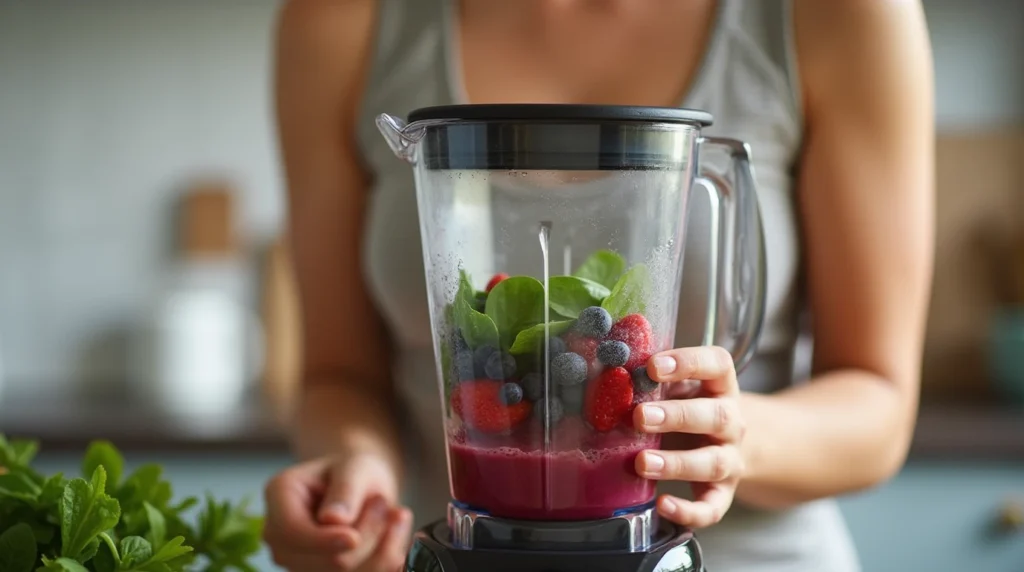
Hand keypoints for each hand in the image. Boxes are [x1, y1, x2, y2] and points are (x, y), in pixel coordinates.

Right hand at [263, 452, 412, 571]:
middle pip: (323, 560)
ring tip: (391, 515)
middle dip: (365, 537)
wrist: (360, 486)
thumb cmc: (354, 471)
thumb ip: (346, 489)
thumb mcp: (356, 466)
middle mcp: (280, 535)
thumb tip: (333, 520)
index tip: (354, 538)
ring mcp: (297, 560)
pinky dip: (383, 559)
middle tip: (384, 505)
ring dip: (380, 548)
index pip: (291, 531)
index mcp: (279, 495)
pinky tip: (393, 536)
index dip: (322, 541)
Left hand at [632, 346, 746, 527]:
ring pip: (712, 463)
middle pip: (715, 416)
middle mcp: (732, 422)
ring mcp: (730, 459)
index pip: (717, 365)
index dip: (688, 363)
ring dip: (676, 463)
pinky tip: (662, 505)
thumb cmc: (687, 407)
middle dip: (676, 416)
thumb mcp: (675, 388)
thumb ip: (650, 381)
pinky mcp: (722, 493)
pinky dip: (688, 510)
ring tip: (643, 463)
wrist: (723, 443)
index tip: (653, 366)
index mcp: (720, 386)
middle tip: (640, 417)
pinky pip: (712, 507)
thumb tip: (603, 377)